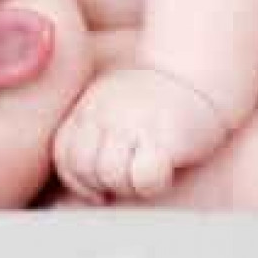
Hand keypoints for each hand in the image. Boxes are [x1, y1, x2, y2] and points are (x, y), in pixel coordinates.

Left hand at [53, 68, 227, 202]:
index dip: (79, 179)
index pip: (64, 156)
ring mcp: (131, 124)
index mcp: (87, 110)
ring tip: (144, 173)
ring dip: (127, 185)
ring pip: (109, 174)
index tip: (100, 186)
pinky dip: (151, 183)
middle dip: (100, 183)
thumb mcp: (109, 106)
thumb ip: (89, 133)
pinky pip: (144, 176)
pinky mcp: (162, 137)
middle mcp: (103, 115)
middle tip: (125, 177)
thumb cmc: (152, 99)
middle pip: (82, 166)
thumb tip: (81, 186)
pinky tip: (164, 172)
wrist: (193, 71)